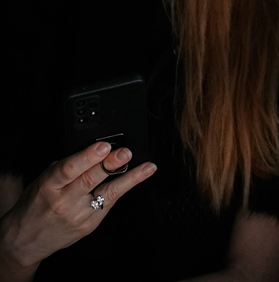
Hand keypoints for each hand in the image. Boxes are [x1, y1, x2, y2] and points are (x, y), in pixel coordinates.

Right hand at [0, 141, 155, 270]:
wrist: (25, 239)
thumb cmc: (35, 205)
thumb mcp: (43, 181)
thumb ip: (67, 167)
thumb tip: (93, 151)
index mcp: (49, 186)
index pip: (69, 169)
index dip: (87, 157)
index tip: (103, 146)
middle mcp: (64, 201)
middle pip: (90, 180)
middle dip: (110, 164)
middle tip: (125, 153)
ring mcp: (79, 215)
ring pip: (107, 194)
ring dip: (130, 179)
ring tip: (146, 168)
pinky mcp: (90, 225)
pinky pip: (110, 204)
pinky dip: (125, 190)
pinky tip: (138, 179)